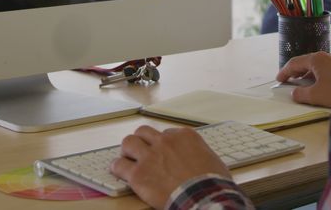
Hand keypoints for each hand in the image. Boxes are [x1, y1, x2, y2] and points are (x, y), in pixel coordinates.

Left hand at [111, 125, 229, 207]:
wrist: (203, 197)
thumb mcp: (212, 160)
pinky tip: (119, 171)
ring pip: (129, 142)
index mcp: (184, 136)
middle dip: (142, 141)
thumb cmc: (212, 183)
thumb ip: (200, 154)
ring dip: (128, 150)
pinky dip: (118, 168)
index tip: (163, 151)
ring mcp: (150, 156)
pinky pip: (119, 165)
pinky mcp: (138, 174)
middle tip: (141, 150)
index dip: (163, 144)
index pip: (166, 133)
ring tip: (128, 158)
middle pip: (144, 132)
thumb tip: (200, 159)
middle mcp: (165, 142)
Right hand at [276, 52, 330, 106]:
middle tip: (289, 82)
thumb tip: (295, 92)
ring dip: (310, 75)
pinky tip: (322, 86)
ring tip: (305, 86)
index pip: (295, 62)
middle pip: (307, 62)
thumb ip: (301, 94)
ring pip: (320, 66)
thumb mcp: (316, 96)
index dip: (285, 71)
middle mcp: (329, 55)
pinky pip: (330, 69)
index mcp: (317, 59)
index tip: (279, 80)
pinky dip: (321, 76)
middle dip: (297, 72)